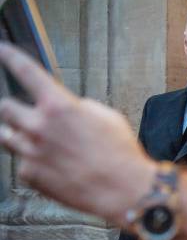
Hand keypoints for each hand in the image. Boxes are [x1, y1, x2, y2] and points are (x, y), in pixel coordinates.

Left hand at [0, 43, 155, 225]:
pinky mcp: (29, 175)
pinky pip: (22, 163)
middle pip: (6, 108)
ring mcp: (30, 151)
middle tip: (28, 115)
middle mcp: (38, 126)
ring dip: (20, 135)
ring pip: (6, 136)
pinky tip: (55, 167)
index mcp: (59, 105)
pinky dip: (34, 163)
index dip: (10, 57)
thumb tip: (66, 109)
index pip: (26, 71)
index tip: (2, 50)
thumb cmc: (119, 153)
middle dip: (15, 109)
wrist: (122, 189)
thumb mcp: (106, 116)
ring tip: (41, 143)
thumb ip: (78, 107)